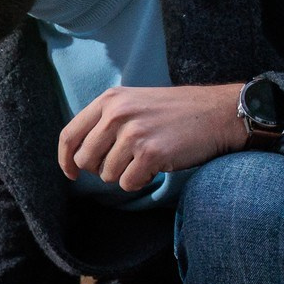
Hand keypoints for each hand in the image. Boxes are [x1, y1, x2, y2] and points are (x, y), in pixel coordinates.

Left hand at [58, 84, 248, 193]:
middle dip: (101, 169)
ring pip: (106, 175)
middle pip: (85, 160)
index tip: (71, 173)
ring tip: (145, 159)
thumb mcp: (134, 103)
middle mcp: (117, 114)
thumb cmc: (175, 113)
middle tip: (125, 163)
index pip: (69, 135)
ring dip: (124, 174)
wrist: (218, 113)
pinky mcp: (150, 153)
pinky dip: (140, 181)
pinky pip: (127, 183)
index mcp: (109, 100)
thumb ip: (105, 121)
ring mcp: (133, 133)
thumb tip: (77, 155)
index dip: (65, 160)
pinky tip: (156, 167)